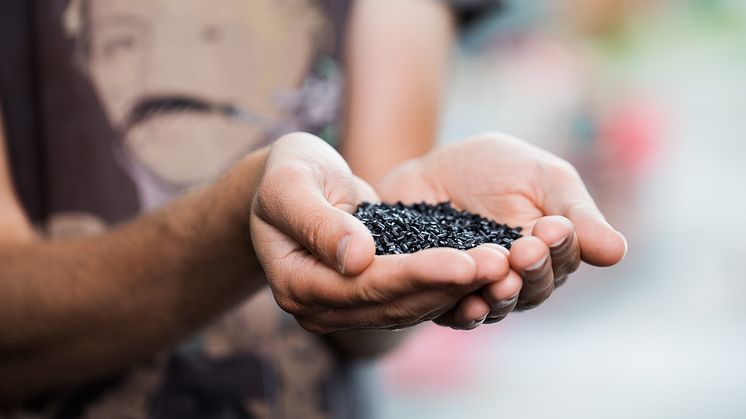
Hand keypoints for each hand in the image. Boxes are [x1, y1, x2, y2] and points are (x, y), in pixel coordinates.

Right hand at [250, 133, 508, 332]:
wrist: (288, 182)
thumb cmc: (285, 174)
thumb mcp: (290, 185)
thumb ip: (319, 223)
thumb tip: (359, 260)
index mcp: (296, 284)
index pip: (365, 286)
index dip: (416, 275)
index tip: (465, 261)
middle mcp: (320, 308)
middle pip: (393, 305)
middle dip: (449, 285)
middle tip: (502, 263)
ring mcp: (345, 308)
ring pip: (409, 308)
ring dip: (458, 290)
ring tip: (505, 265)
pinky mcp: (368, 297)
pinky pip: (413, 298)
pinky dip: (449, 286)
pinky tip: (487, 271)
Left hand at [377, 132, 626, 324]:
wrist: (431, 170)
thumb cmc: (494, 168)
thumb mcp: (543, 177)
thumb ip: (576, 213)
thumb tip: (617, 253)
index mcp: (552, 251)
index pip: (565, 260)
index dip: (561, 248)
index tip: (552, 228)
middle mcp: (521, 278)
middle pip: (536, 288)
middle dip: (533, 269)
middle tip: (525, 250)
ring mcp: (483, 291)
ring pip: (502, 305)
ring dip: (504, 294)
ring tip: (501, 276)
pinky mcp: (444, 296)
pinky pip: (458, 314)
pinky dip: (467, 312)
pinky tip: (469, 303)